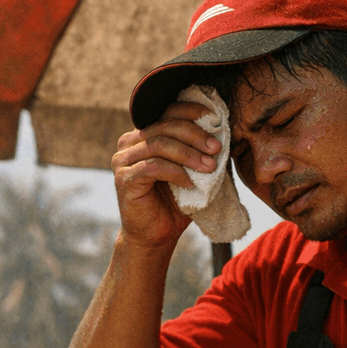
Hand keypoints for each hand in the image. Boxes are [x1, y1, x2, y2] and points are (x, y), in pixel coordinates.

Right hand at [112, 102, 222, 246]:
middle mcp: (129, 144)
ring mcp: (123, 161)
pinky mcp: (124, 179)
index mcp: (144, 136)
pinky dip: (176, 173)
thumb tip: (223, 129)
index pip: (167, 112)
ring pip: (159, 145)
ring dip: (189, 154)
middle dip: (195, 135)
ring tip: (209, 167)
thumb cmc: (174, 203)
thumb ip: (199, 150)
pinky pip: (153, 167)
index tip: (215, 119)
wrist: (156, 235)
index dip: (191, 112)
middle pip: (164, 126)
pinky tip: (190, 183)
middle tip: (216, 148)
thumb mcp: (191, 171)